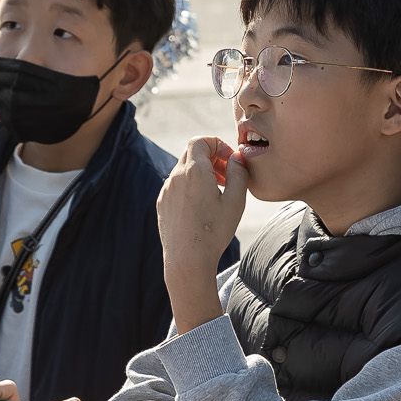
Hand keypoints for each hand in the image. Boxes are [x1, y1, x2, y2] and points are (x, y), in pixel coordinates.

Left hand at [157, 136, 247, 327]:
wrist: (187, 260)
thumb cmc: (214, 231)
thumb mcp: (236, 201)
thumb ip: (239, 172)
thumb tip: (237, 157)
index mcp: (194, 171)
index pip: (200, 141)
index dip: (217, 145)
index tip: (230, 161)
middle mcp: (176, 177)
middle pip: (192, 153)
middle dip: (211, 158)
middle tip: (226, 176)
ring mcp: (166, 190)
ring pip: (183, 169)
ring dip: (201, 173)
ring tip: (217, 193)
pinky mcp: (162, 203)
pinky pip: (176, 185)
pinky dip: (190, 186)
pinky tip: (202, 207)